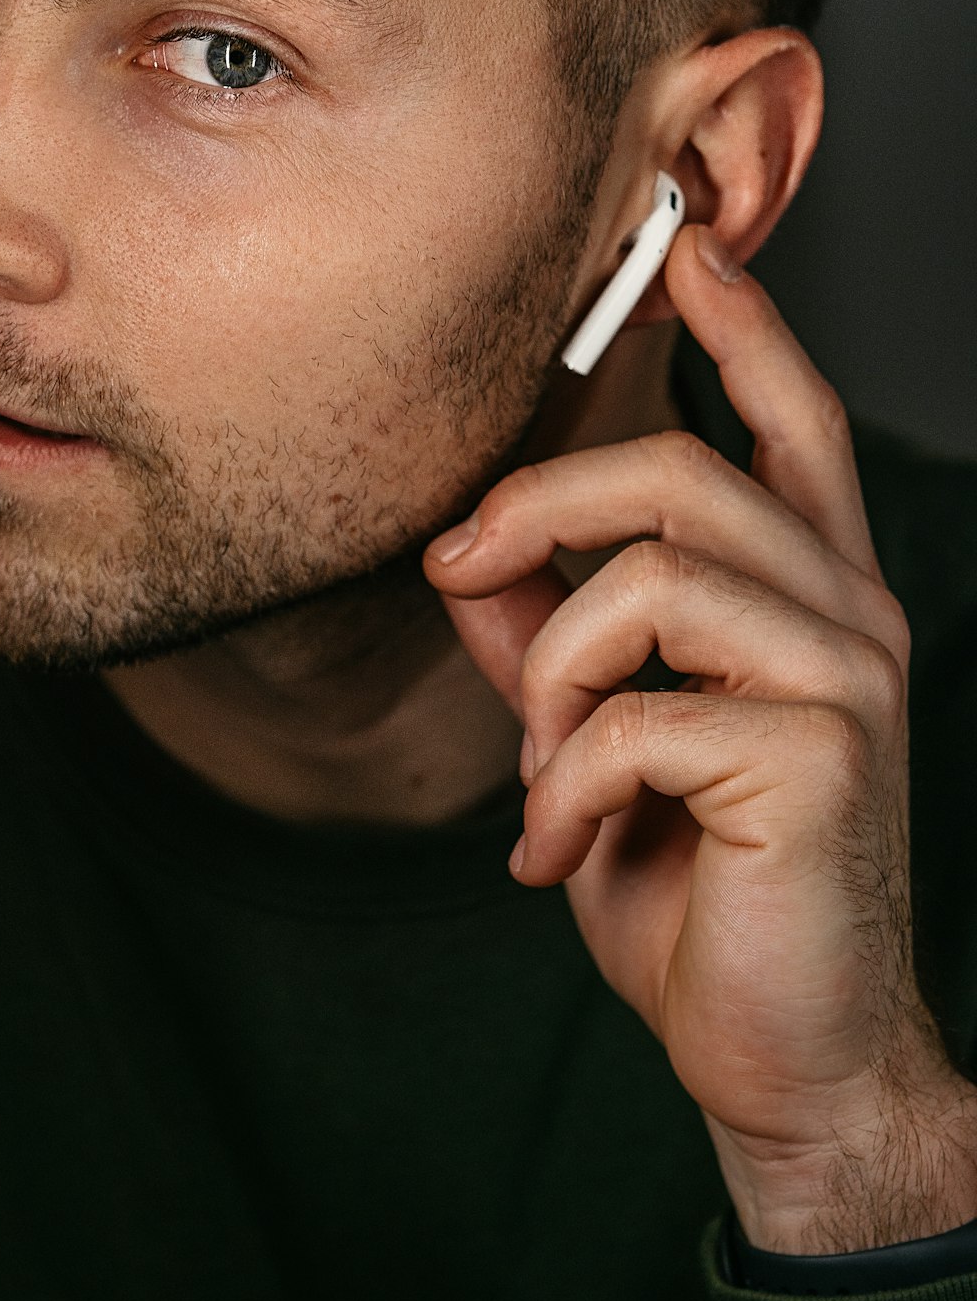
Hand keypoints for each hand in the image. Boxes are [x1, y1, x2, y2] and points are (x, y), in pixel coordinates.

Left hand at [425, 224, 976, 1254]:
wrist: (782, 1055)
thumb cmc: (698, 889)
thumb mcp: (595, 740)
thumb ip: (545, 635)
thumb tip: (468, 550)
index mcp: (808, 594)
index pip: (790, 425)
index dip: (747, 328)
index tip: (691, 246)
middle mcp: (848, 613)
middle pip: (676, 473)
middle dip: (533, 507)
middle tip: (451, 573)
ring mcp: (847, 678)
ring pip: (648, 580)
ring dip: (548, 680)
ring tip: (540, 777)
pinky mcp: (821, 756)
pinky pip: (636, 710)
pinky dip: (563, 782)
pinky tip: (557, 849)